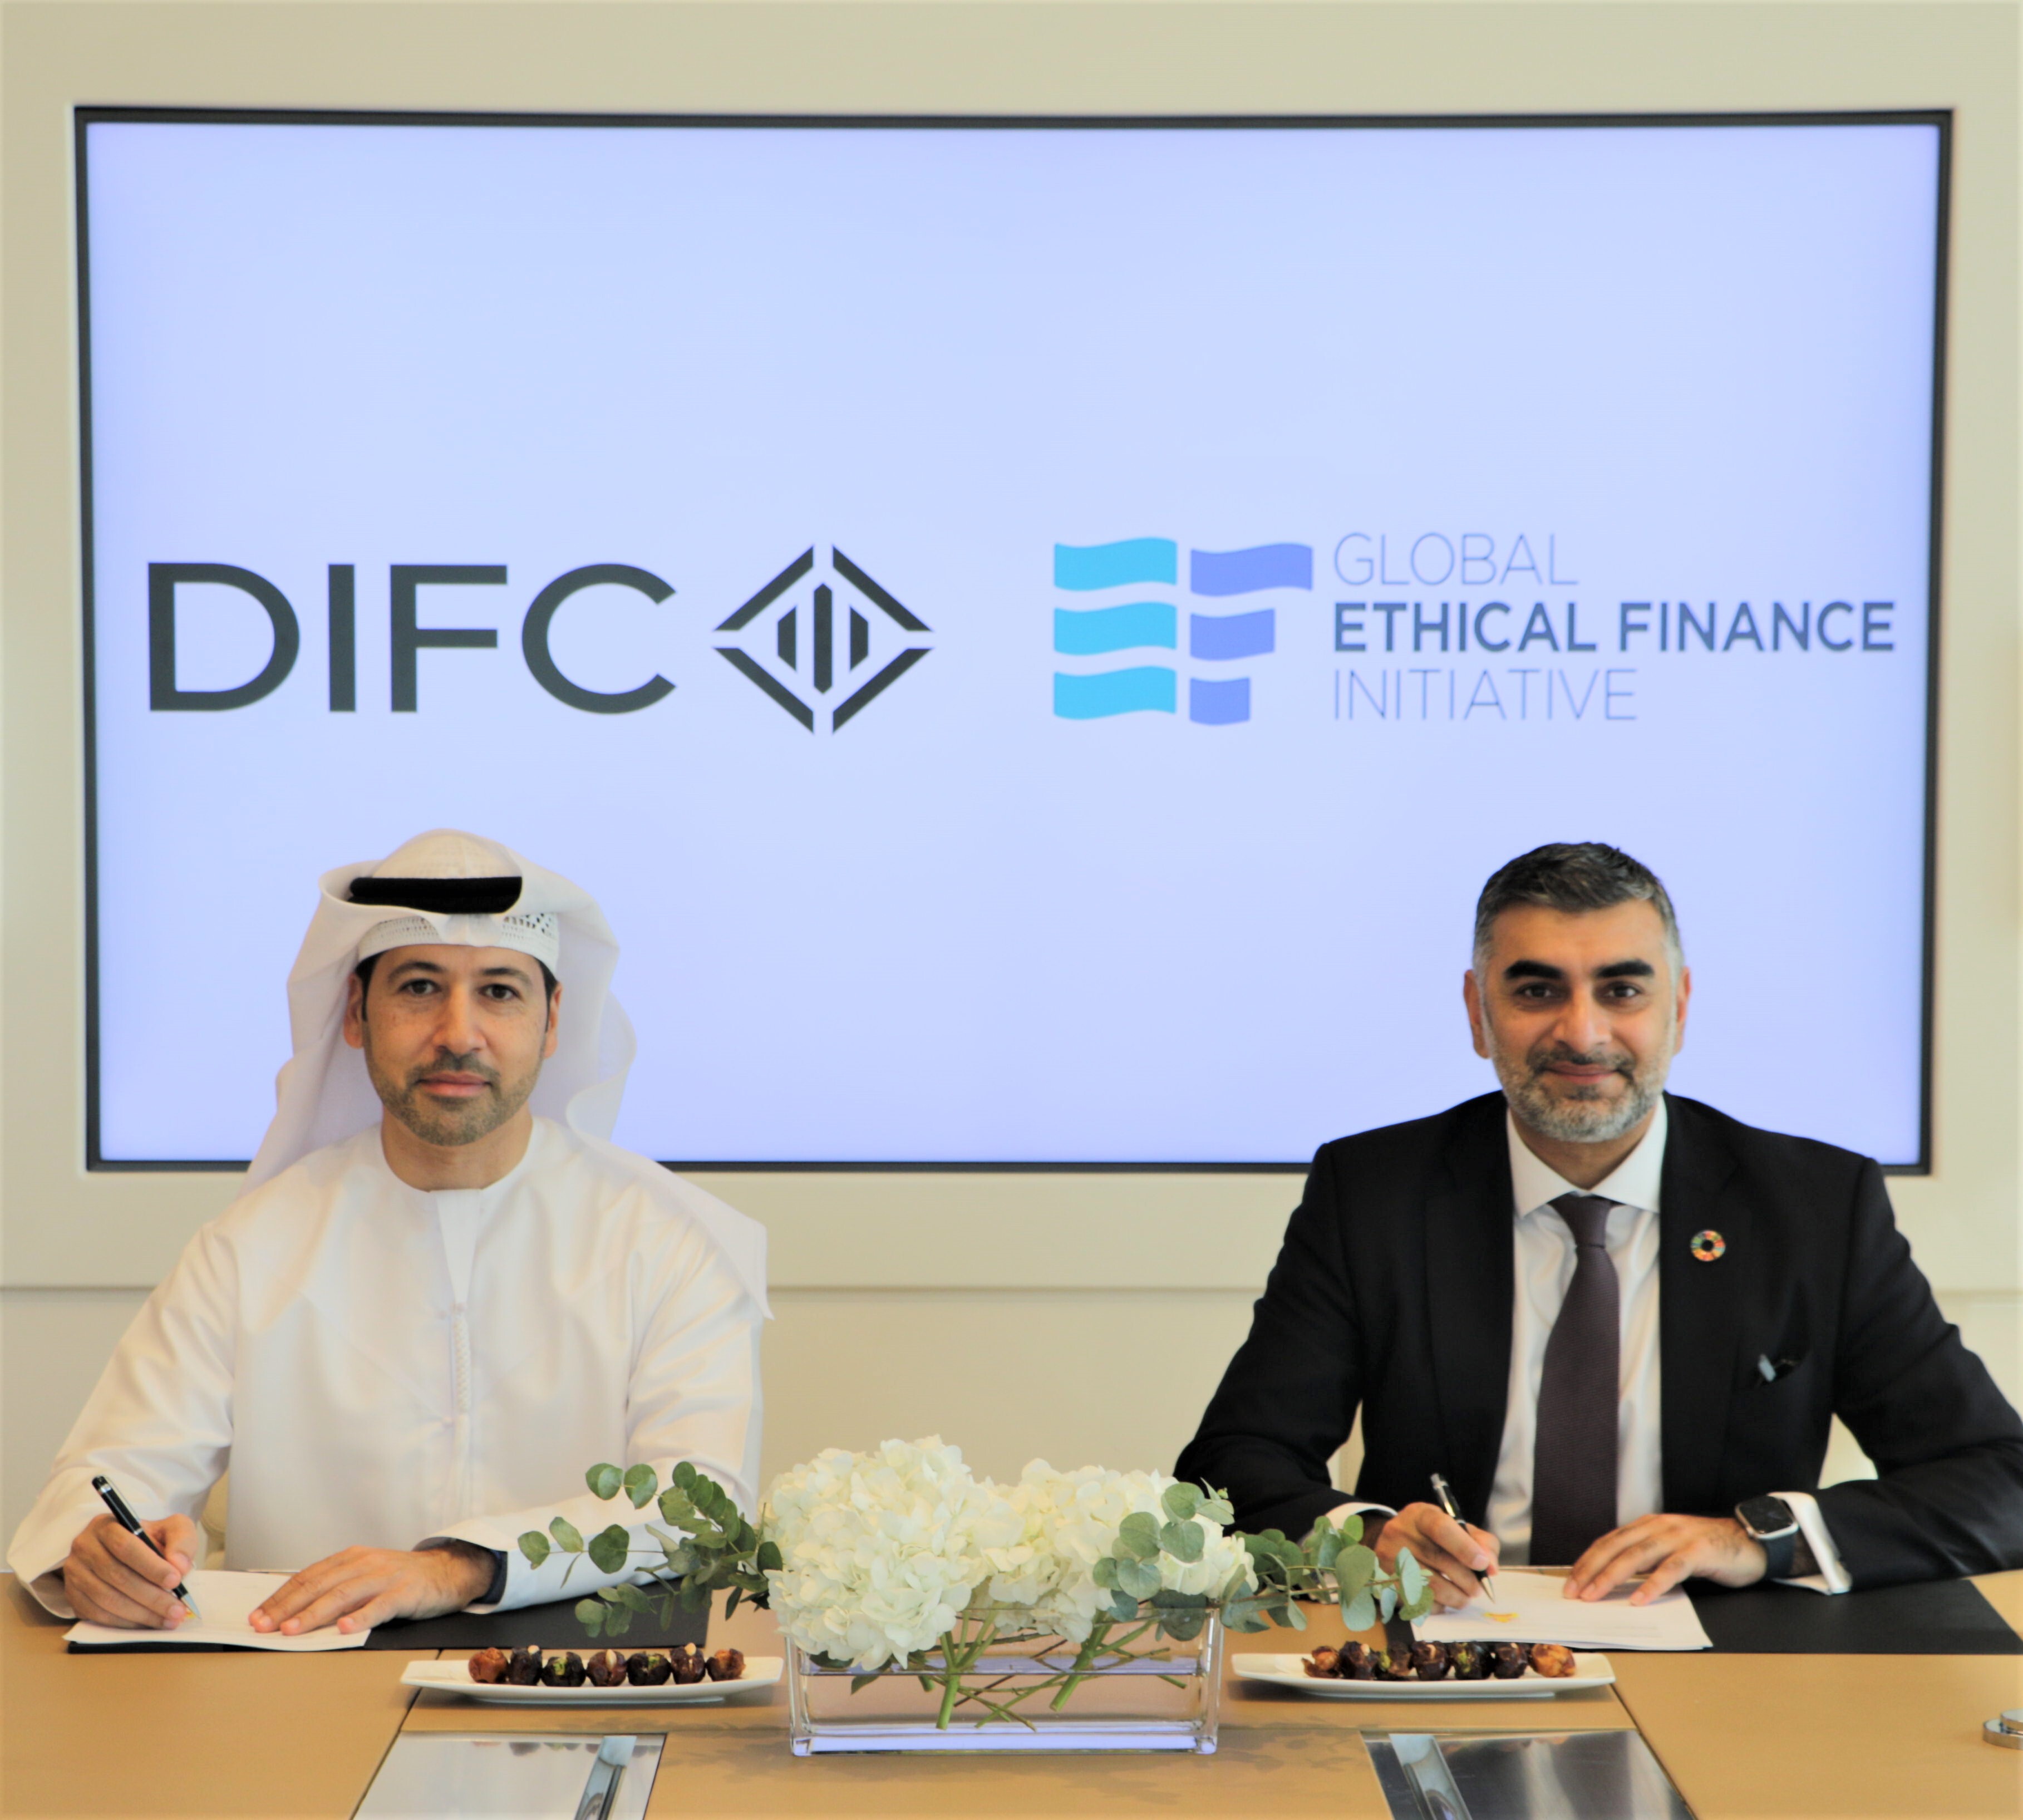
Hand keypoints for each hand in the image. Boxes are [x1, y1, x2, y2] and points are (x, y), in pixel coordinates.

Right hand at [62, 1513, 200, 1628]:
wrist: (126, 1551)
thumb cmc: (150, 1539)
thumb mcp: (171, 1528)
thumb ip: (181, 1540)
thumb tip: (180, 1566)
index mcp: (106, 1525)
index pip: (125, 1546)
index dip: (150, 1566)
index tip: (175, 1580)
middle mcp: (84, 1548)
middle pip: (117, 1576)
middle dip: (151, 1596)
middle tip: (177, 1610)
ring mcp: (75, 1574)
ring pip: (107, 1599)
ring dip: (140, 1613)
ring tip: (168, 1620)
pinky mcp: (73, 1597)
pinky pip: (97, 1615)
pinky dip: (125, 1622)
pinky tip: (146, 1623)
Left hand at [249, 1542, 495, 1635]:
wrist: (448, 1570)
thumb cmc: (400, 1578)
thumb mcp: (364, 1575)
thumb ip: (335, 1588)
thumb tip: (292, 1612)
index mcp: (350, 1558)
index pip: (307, 1577)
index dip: (280, 1597)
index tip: (257, 1617)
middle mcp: (365, 1563)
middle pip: (319, 1585)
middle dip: (287, 1608)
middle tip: (264, 1627)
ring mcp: (386, 1576)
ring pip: (344, 1594)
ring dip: (315, 1613)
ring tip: (294, 1629)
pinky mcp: (406, 1591)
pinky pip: (381, 1605)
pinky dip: (362, 1616)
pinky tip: (346, 1628)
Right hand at [1369, 1503, 1500, 1609]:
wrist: (1392, 1544)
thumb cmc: (1433, 1537)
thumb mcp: (1457, 1529)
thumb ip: (1482, 1543)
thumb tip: (1491, 1569)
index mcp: (1419, 1515)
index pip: (1440, 1528)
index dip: (1464, 1547)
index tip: (1482, 1564)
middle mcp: (1400, 1534)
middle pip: (1439, 1560)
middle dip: (1467, 1580)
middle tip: (1478, 1589)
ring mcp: (1390, 1559)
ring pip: (1431, 1585)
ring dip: (1456, 1597)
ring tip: (1465, 1597)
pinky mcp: (1388, 1583)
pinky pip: (1420, 1602)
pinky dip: (1439, 1605)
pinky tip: (1443, 1599)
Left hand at [1565, 1514, 1766, 1604]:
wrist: (1749, 1542)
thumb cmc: (1706, 1550)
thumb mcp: (1669, 1549)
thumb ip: (1645, 1559)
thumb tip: (1612, 1581)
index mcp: (1648, 1525)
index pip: (1609, 1542)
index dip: (1587, 1561)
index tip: (1570, 1582)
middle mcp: (1658, 1526)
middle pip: (1616, 1547)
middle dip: (1591, 1570)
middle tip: (1575, 1592)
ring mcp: (1678, 1537)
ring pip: (1638, 1555)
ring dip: (1613, 1576)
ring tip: (1596, 1595)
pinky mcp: (1699, 1551)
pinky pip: (1671, 1568)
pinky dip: (1653, 1584)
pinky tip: (1639, 1599)